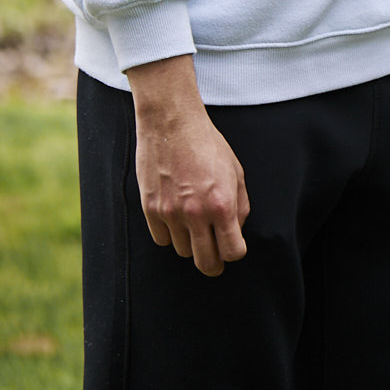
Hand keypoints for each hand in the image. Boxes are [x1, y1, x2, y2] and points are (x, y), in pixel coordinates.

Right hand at [128, 54, 249, 276]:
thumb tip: (236, 231)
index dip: (235, 254)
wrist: (172, 125)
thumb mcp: (236, 172)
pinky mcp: (149, 209)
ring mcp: (170, 213)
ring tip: (195, 228)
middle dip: (213, 264)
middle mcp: (195, 213)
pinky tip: (177, 220)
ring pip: (182, 251)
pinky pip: (161, 239)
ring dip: (191, 244)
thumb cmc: (209, 146)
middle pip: (205, 261)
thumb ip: (240, 205)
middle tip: (215, 260)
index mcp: (222, 205)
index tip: (233, 249)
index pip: (232, 252)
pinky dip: (170, 235)